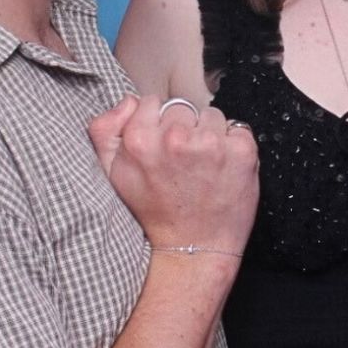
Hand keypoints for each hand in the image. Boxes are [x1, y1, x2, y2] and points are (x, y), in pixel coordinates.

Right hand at [88, 95, 258, 261]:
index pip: (152, 102)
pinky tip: (223, 169)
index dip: (158, 123)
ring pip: (211, 115)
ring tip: (203, 167)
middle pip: (182, 106)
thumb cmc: (153, 211)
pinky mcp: (242, 152)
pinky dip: (233, 146)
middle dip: (183, 128)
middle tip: (182, 161)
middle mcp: (175, 138)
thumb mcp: (113, 173)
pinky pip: (238, 129)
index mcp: (140, 140)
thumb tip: (129, 100)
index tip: (161, 147)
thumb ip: (105, 129)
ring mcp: (211, 144)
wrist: (193, 247)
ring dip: (209, 135)